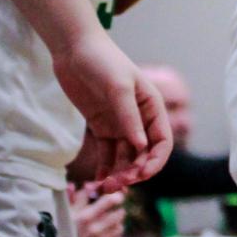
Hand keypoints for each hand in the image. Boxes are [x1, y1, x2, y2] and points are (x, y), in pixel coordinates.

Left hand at [53, 30, 171, 189]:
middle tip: (115, 185)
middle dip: (133, 172)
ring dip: (118, 174)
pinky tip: (97, 181)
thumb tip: (140, 146)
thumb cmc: (102, 60)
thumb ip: (129, 117)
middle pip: (144, 154)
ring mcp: (121, 124)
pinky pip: (107, 154)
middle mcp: (140, 119)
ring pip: (125, 157)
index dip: (155, 162)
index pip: (162, 142)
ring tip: (103, 187)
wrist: (74, 48)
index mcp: (152, 107)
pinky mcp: (102, 127)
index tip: (139, 176)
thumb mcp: (118, 87)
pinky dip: (105, 168)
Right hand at [70, 185, 126, 236]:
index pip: (111, 200)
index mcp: (85, 217)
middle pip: (120, 213)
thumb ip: (78, 198)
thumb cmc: (57, 234)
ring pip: (120, 227)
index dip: (117, 196)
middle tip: (110, 213)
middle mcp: (96, 229)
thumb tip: (89, 185)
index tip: (117, 197)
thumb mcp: (65, 214)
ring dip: (116, 225)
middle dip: (116, 211)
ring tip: (107, 227)